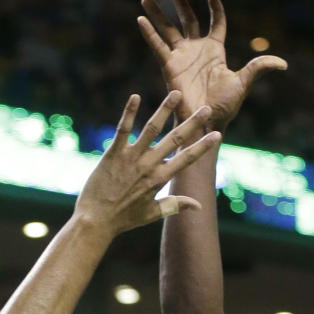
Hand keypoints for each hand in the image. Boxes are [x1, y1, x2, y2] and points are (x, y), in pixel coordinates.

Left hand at [74, 91, 218, 234]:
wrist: (96, 220)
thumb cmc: (124, 218)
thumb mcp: (153, 213)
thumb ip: (176, 205)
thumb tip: (199, 206)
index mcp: (160, 180)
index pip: (186, 159)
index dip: (203, 147)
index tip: (217, 134)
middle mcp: (148, 166)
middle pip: (174, 139)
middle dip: (192, 123)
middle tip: (206, 108)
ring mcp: (131, 158)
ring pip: (151, 129)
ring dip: (164, 110)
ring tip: (177, 93)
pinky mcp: (113, 153)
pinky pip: (123, 129)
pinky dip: (129, 112)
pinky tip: (136, 96)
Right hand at [138, 0, 286, 128]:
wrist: (206, 120)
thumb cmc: (224, 105)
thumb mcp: (244, 82)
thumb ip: (259, 67)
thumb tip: (283, 64)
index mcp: (215, 50)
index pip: (216, 22)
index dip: (215, 8)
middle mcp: (196, 49)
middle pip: (188, 19)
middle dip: (182, 3)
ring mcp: (181, 56)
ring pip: (168, 29)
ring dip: (157, 14)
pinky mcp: (169, 65)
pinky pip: (157, 46)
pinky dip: (149, 33)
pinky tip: (140, 20)